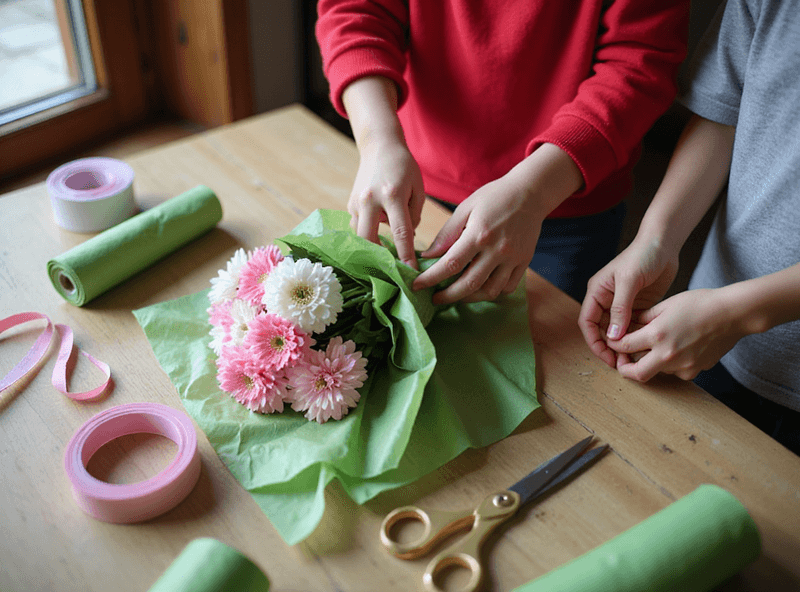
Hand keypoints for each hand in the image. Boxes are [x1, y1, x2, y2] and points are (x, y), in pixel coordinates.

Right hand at [348, 139, 424, 268]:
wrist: (379, 146)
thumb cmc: (404, 167)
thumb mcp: (417, 189)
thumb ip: (413, 215)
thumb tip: (406, 237)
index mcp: (392, 195)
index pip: (401, 232)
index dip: (406, 255)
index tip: (411, 273)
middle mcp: (370, 200)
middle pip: (369, 239)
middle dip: (379, 257)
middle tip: (392, 267)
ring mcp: (356, 202)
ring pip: (361, 235)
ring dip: (373, 243)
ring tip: (386, 247)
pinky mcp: (350, 203)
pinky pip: (359, 226)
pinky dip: (368, 231)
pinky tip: (377, 229)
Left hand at [412, 175, 539, 304]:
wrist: (530, 192)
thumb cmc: (494, 197)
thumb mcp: (466, 208)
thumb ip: (447, 234)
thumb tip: (428, 256)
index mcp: (479, 235)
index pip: (450, 265)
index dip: (431, 278)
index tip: (417, 285)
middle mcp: (497, 250)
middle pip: (469, 284)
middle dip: (448, 296)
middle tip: (435, 298)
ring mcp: (513, 258)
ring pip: (490, 291)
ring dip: (470, 298)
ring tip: (457, 295)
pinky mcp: (524, 262)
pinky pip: (508, 287)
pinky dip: (492, 292)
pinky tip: (481, 287)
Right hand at [579, 237, 677, 367]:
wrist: (663, 243)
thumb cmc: (642, 255)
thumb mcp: (629, 281)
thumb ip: (620, 308)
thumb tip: (614, 336)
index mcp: (597, 292)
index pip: (588, 322)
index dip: (594, 341)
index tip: (606, 356)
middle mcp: (607, 300)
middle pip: (602, 330)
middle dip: (609, 347)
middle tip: (621, 363)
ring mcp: (623, 304)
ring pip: (618, 331)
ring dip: (623, 345)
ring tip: (633, 359)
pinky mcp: (638, 306)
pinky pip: (633, 326)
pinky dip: (636, 337)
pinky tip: (644, 348)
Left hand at [608, 288, 746, 380]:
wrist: (733, 314)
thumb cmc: (700, 303)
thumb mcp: (666, 304)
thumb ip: (643, 318)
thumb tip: (627, 326)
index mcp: (657, 334)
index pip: (624, 346)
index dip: (614, 344)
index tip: (613, 342)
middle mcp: (668, 355)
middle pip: (636, 373)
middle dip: (624, 368)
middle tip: (622, 360)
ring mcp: (683, 366)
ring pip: (656, 371)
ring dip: (650, 362)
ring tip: (655, 346)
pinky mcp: (695, 371)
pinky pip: (674, 371)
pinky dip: (669, 363)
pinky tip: (677, 348)